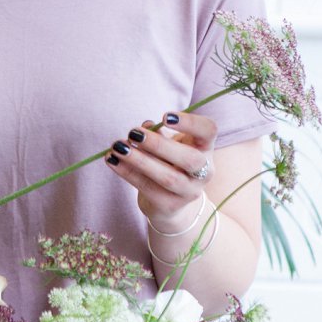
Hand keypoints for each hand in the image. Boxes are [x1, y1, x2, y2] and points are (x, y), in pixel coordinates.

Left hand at [105, 110, 217, 225]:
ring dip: (140, 160)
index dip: (190, 122)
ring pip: (167, 177)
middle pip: (190, 158)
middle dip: (159, 145)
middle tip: (133, 133)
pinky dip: (127, 172)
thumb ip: (159, 133)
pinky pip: (147, 188)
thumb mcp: (168, 144)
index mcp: (205, 148)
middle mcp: (204, 171)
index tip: (164, 116)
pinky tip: (112, 160)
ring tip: (118, 147)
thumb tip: (145, 125)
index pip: (209, 131)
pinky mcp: (170, 205)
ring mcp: (189, 192)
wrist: (169, 201)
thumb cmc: (168, 162)